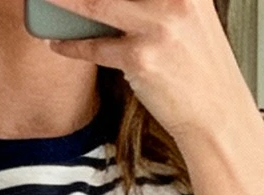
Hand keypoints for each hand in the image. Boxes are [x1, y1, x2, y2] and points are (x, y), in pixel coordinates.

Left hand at [49, 0, 253, 151]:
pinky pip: (95, 47)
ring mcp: (159, 27)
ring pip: (95, 3)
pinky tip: (56, 42)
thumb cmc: (200, 68)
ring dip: (63, 1)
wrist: (217, 115)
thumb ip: (160, 1)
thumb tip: (109, 3)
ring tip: (45, 1)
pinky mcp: (142, 59)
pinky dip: (71, 45)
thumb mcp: (189, 18)